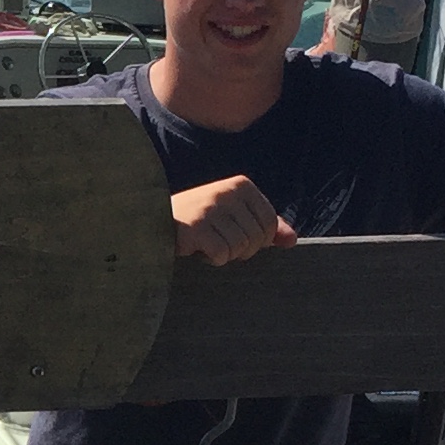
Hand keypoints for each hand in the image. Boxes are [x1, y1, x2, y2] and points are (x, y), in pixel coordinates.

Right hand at [172, 176, 294, 265]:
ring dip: (224, 255)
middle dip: (240, 250)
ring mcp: (211, 208)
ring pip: (240, 248)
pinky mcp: (196, 226)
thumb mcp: (234, 218)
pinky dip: (211, 259)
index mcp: (241, 185)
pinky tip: (197, 249)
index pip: (270, 223)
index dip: (258, 241)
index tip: (234, 236)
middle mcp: (227, 191)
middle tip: (217, 242)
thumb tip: (292, 240)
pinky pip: (221, 255)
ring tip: (205, 244)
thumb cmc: (198, 222)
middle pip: (257, 238)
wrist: (152, 220)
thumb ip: (264, 227)